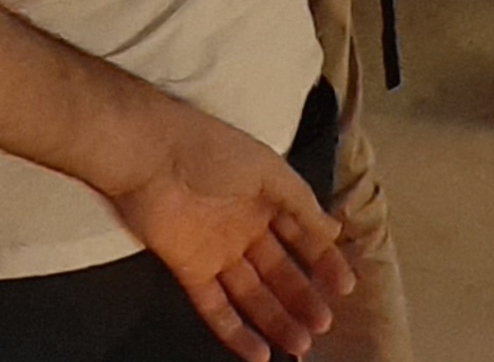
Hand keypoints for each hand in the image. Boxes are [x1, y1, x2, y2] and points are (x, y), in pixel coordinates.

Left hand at [106, 100, 350, 359]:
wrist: (150, 155)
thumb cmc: (212, 152)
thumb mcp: (267, 168)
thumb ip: (301, 202)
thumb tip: (334, 230)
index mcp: (263, 198)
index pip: (300, 236)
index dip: (322, 260)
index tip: (344, 287)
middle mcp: (242, 227)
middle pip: (278, 271)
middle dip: (301, 297)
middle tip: (323, 323)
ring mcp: (215, 251)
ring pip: (251, 294)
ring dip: (276, 319)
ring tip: (302, 345)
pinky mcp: (189, 269)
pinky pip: (215, 306)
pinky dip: (236, 332)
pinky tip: (260, 355)